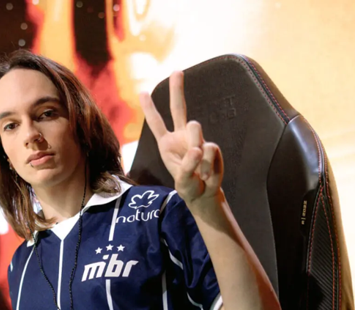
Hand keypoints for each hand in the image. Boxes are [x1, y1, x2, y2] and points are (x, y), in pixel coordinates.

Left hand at [139, 71, 223, 205]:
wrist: (204, 194)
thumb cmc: (188, 184)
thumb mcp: (181, 178)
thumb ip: (187, 163)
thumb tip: (199, 148)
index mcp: (167, 143)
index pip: (156, 123)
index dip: (149, 108)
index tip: (142, 91)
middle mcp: (181, 136)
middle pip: (178, 108)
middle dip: (177, 89)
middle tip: (177, 71)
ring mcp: (197, 139)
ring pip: (195, 130)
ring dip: (194, 148)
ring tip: (197, 170)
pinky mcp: (211, 146)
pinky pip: (209, 148)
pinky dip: (206, 164)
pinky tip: (206, 174)